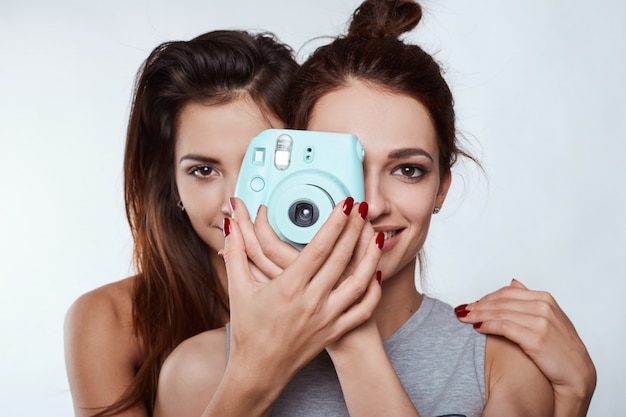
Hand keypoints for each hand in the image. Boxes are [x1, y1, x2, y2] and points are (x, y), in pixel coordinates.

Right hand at [222, 197, 382, 386]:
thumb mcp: (238, 289)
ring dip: (370, 256)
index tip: (345, 204)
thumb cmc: (248, 330)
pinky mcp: (335, 330)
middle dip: (355, 229)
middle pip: (342, 258)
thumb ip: (236, 252)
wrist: (259, 371)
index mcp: (288, 287)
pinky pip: (363, 309)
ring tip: (376, 235)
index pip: (319, 248)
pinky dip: (373, 290)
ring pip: (359, 282)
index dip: (335, 223)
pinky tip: (375, 273)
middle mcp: (312, 301)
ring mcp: (327, 317)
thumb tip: (229, 224)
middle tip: (362, 207)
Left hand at [455, 280, 595, 415]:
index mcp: (544, 298)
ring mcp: (540, 322)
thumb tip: (513, 282)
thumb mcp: (549, 317)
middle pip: (500, 301)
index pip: (506, 292)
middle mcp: (543, 306)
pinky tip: (477, 328)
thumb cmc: (561, 347)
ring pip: (499, 312)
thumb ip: (529, 300)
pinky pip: (503, 327)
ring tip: (464, 318)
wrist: (577, 373)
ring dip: (478, 315)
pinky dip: (487, 325)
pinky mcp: (535, 338)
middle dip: (478, 305)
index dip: (486, 298)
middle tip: (463, 310)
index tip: (472, 304)